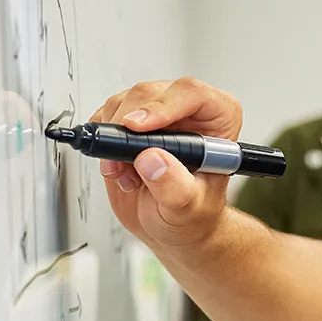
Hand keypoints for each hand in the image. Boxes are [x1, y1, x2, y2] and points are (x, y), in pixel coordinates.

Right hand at [89, 77, 244, 249]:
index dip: (162, 105)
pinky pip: (106, 117)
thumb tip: (151, 158)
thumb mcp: (187, 207)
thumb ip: (173, 186)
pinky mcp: (130, 124)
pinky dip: (103, 143)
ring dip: (114, 139)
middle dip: (128, 128)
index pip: (191, 93)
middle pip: (149, 94)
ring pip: (123, 103)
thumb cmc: (193, 214)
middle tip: (124, 161)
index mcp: (218, 119)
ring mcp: (157, 114)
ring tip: (127, 173)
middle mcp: (188, 110)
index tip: (136, 126)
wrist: (173, 227)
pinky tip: (118, 168)